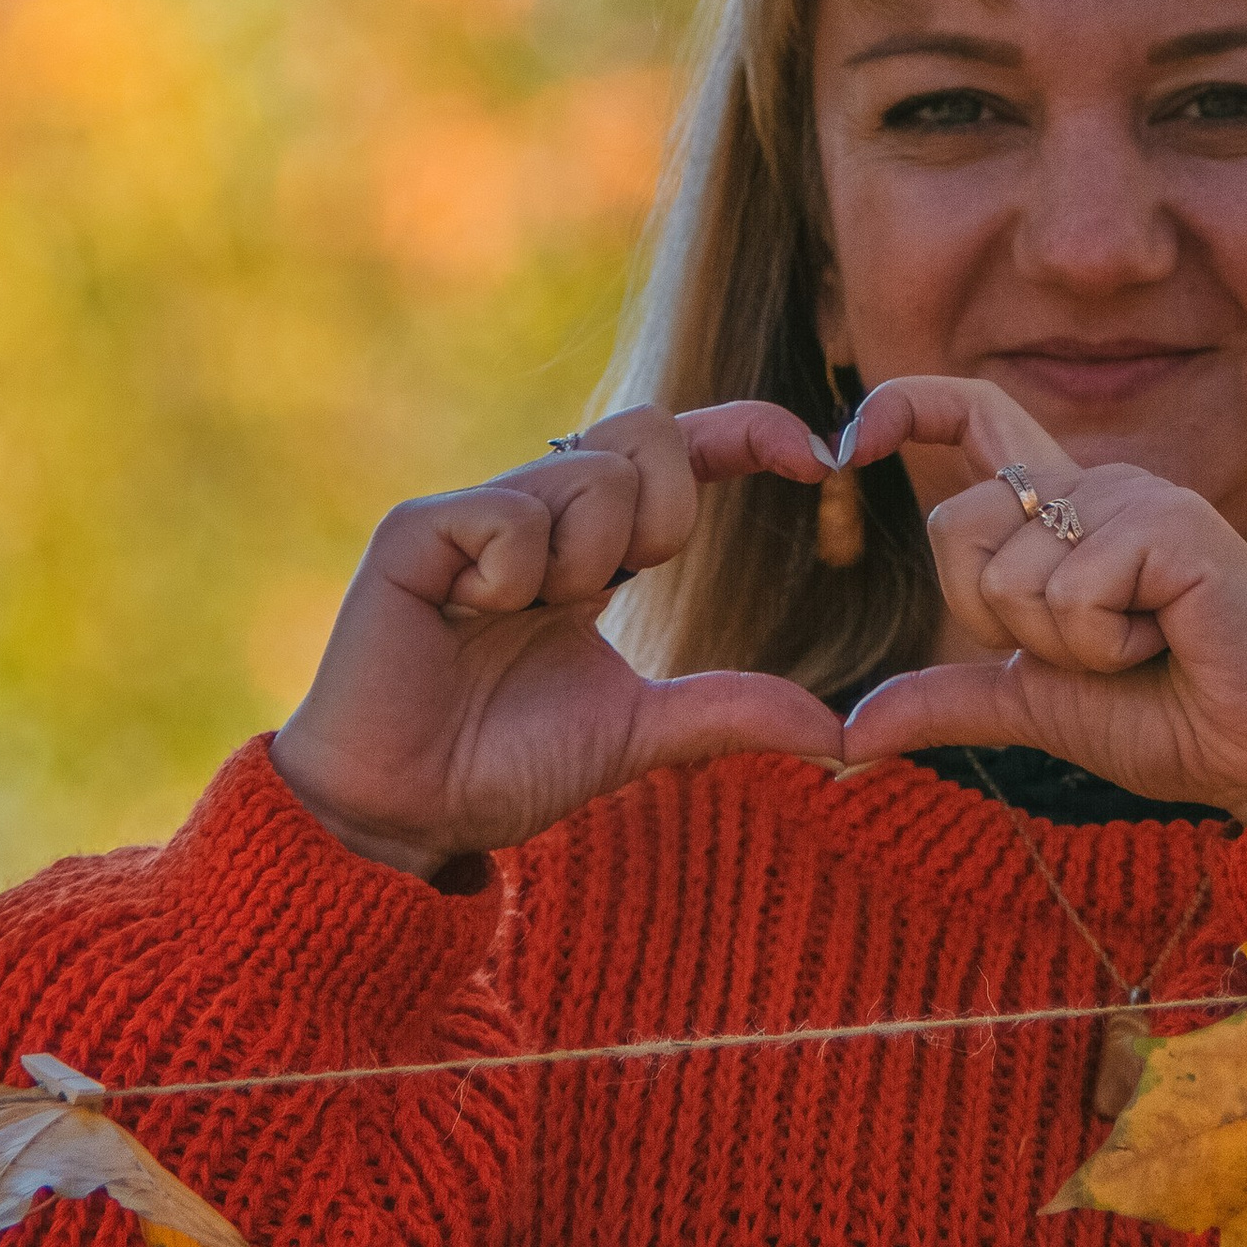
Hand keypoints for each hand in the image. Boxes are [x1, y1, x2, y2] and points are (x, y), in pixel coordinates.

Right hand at [270, 402, 841, 875]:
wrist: (405, 813)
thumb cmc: (505, 767)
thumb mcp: (640, 734)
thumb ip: (731, 712)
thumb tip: (841, 730)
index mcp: (593, 548)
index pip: (683, 457)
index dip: (749, 434)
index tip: (819, 458)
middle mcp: (538, 513)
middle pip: (647, 432)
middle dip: (663, 514)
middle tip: (607, 593)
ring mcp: (476, 514)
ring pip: (589, 474)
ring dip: (581, 562)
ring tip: (520, 618)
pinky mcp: (417, 531)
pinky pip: (509, 513)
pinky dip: (512, 573)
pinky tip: (466, 615)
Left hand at [834, 375, 1246, 821]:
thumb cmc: (1170, 719)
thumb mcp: (1036, 705)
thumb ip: (948, 699)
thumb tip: (851, 731)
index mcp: (1063, 509)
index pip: (973, 414)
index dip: (904, 404)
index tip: (847, 439)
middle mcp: (1095, 484)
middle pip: (956, 526)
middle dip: (996, 621)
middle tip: (1090, 650)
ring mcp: (1135, 496)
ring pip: (1011, 576)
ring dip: (1065, 647)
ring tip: (1143, 646)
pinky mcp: (1171, 524)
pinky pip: (1071, 594)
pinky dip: (1106, 646)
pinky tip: (1170, 641)